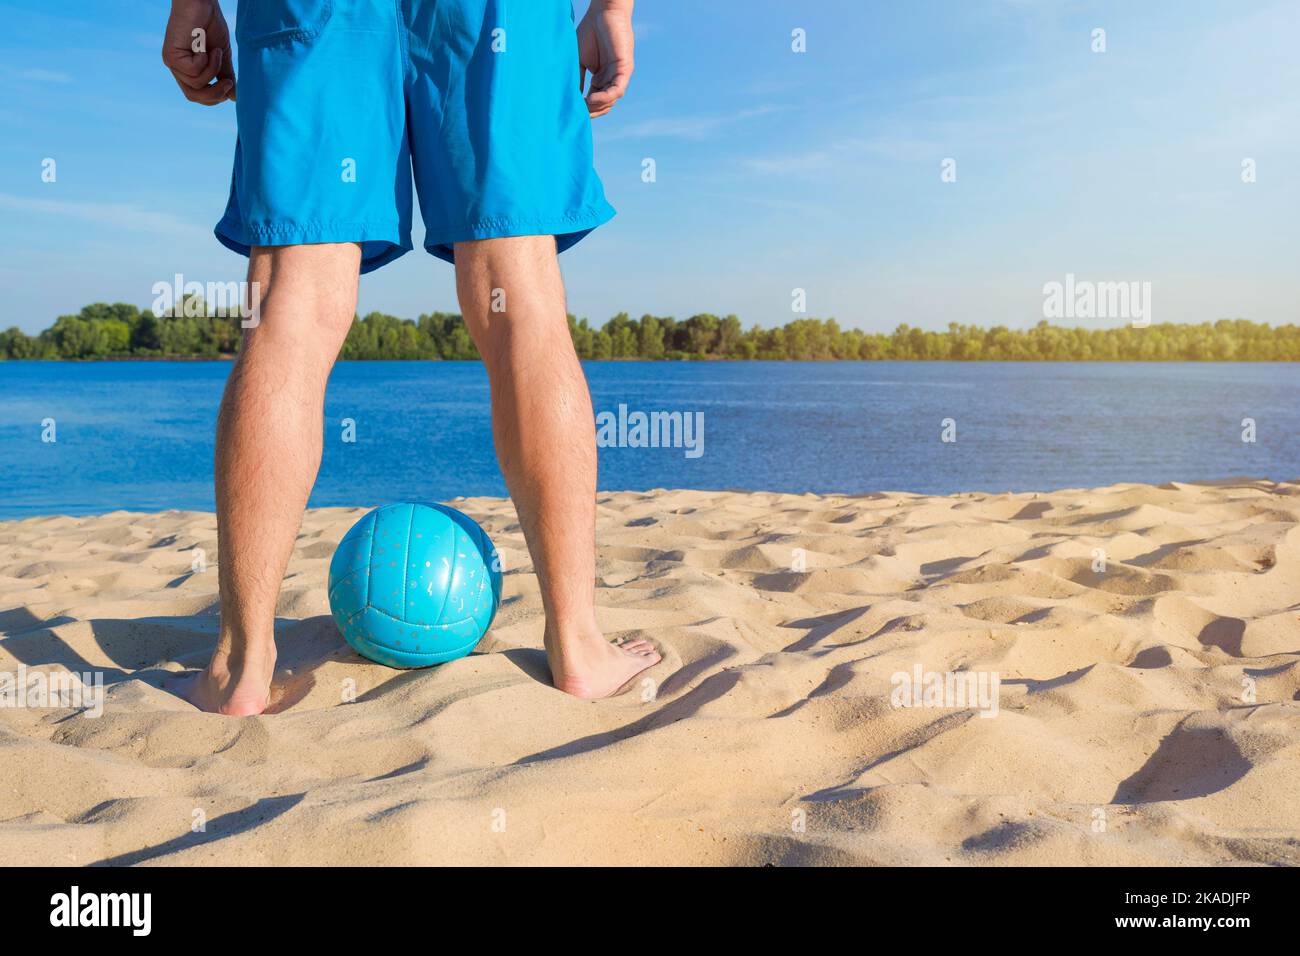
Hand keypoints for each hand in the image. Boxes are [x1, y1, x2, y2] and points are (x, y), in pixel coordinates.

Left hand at [162, 0, 234, 104]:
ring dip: (212, 70)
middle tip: (229, 83)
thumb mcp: (222, 56)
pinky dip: (205, 61)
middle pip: (193, 96)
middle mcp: (177, 69)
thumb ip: (225, 76)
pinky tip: (205, 46)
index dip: (215, 97)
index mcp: (188, 70)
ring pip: (196, 85)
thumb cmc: (210, 24)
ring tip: (216, 51)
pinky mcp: (171, 56)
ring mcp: (172, 63)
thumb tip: (235, 98)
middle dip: (215, 94)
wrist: (202, 3)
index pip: (198, 96)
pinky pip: (193, 72)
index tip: (230, 85)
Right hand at [577, 0, 633, 117]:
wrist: (602, 13)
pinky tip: (591, 99)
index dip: (584, 109)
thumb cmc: (590, 33)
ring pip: (610, 101)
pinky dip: (604, 97)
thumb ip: (577, 79)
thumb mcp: (579, 61)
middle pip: (603, 106)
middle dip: (589, 112)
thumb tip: (570, 100)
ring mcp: (619, 76)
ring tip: (581, 107)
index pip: (594, 102)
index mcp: (601, 79)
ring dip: (596, 107)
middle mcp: (611, 80)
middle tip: (575, 113)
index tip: (569, 112)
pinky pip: (616, 90)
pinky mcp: (625, 69)